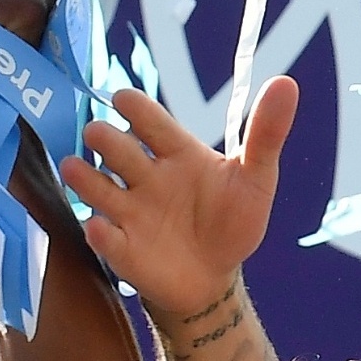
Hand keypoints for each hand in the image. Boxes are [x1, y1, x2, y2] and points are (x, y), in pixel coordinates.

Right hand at [57, 80, 297, 326]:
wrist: (214, 277)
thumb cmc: (231, 220)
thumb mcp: (255, 178)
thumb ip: (266, 134)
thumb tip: (286, 83)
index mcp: (176, 153)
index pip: (151, 122)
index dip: (136, 108)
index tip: (122, 97)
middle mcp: (145, 177)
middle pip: (117, 150)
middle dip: (105, 140)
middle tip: (99, 134)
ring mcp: (129, 212)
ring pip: (97, 188)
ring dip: (85, 179)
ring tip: (75, 168)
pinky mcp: (121, 248)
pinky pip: (105, 239)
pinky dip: (100, 233)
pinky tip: (100, 227)